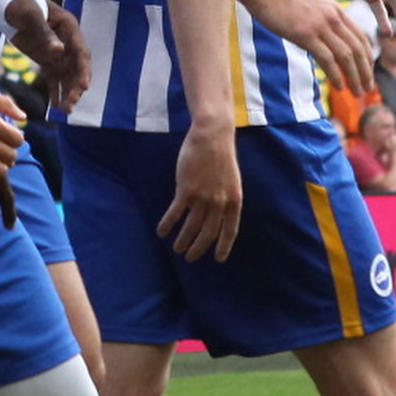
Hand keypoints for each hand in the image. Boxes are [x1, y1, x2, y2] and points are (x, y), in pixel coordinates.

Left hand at [9, 0, 89, 108]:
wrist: (4, 6)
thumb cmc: (20, 5)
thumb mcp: (31, 17)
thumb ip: (45, 34)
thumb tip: (60, 51)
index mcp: (69, 27)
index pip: (81, 52)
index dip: (83, 70)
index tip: (84, 87)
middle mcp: (67, 41)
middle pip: (77, 67)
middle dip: (76, 87)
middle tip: (72, 104)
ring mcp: (58, 51)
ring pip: (67, 76)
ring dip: (68, 92)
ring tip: (66, 110)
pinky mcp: (46, 59)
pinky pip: (53, 78)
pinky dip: (55, 91)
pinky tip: (55, 106)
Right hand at [159, 121, 243, 261]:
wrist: (212, 137)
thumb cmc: (221, 156)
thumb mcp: (231, 180)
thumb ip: (226, 198)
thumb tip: (217, 215)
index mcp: (234, 201)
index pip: (230, 231)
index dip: (223, 246)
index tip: (218, 259)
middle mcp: (219, 203)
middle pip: (208, 233)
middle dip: (198, 248)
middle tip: (190, 257)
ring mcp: (202, 198)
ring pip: (191, 227)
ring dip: (182, 241)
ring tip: (177, 249)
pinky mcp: (186, 190)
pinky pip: (175, 214)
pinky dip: (167, 225)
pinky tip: (162, 232)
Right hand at [256, 0, 376, 97]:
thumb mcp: (310, 4)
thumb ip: (321, 18)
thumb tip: (323, 35)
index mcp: (335, 9)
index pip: (360, 36)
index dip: (367, 56)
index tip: (368, 71)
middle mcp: (333, 17)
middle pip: (357, 49)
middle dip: (365, 71)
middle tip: (368, 88)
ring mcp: (320, 26)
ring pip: (346, 56)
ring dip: (354, 77)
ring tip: (357, 93)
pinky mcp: (305, 34)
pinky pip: (327, 59)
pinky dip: (335, 75)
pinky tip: (339, 86)